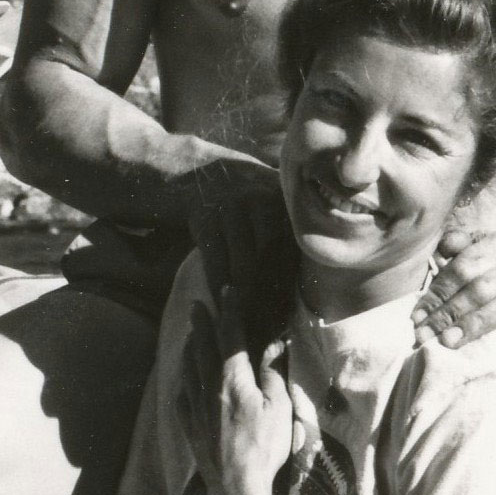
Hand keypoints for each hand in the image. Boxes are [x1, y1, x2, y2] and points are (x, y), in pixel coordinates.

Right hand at [179, 150, 291, 333]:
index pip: (293, 252)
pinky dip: (217, 284)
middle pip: (271, 261)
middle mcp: (264, 197)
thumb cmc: (238, 198)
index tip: (281, 317)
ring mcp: (233, 202)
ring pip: (244, 264)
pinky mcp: (204, 211)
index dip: (287, 286)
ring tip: (241, 319)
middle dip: (265, 298)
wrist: (192, 168)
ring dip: (241, 298)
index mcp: (286, 199)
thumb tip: (303, 286)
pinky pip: (215, 258)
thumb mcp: (268, 201)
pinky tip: (218, 300)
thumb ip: (286, 234)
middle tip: (261, 326)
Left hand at [203, 279, 296, 494]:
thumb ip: (271, 374)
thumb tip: (272, 346)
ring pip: (188, 367)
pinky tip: (183, 374)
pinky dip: (182, 377)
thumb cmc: (263, 448)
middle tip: (198, 303)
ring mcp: (196, 407)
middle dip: (201, 322)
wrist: (235, 486)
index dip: (229, 311)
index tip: (227, 291)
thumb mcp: (279, 408)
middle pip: (202, 346)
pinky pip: (182, 393)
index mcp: (233, 380)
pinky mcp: (190, 425)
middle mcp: (209, 387)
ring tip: (189, 331)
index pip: (229, 336)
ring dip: (189, 345)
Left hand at [423, 225, 495, 346]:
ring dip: (476, 323)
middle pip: (483, 285)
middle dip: (449, 312)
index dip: (438, 291)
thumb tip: (445, 247)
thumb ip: (458, 251)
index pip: (466, 265)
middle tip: (426, 335)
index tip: (417, 317)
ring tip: (450, 341)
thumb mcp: (478, 264)